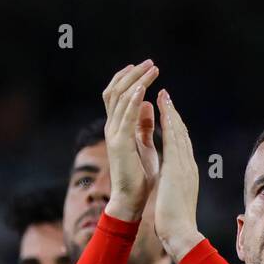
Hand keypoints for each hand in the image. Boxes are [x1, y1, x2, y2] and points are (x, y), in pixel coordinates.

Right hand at [101, 60, 160, 221]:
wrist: (130, 200)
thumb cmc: (139, 177)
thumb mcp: (144, 145)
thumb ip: (144, 125)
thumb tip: (149, 104)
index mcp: (118, 128)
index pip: (118, 95)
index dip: (129, 79)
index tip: (144, 67)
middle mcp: (112, 128)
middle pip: (116, 91)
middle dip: (133, 74)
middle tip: (150, 62)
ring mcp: (113, 135)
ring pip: (121, 98)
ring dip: (137, 81)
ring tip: (152, 68)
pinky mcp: (119, 143)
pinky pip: (125, 116)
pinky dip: (133, 100)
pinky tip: (143, 88)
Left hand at [154, 89, 203, 260]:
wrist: (181, 233)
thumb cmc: (176, 223)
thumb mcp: (175, 199)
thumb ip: (175, 188)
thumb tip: (172, 187)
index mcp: (187, 174)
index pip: (181, 147)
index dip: (175, 129)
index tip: (168, 115)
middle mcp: (189, 166)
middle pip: (182, 135)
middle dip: (174, 115)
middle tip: (166, 97)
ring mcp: (185, 166)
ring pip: (179, 133)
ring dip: (171, 112)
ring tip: (164, 95)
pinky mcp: (178, 168)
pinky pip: (173, 140)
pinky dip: (169, 123)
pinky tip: (164, 110)